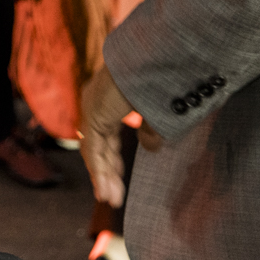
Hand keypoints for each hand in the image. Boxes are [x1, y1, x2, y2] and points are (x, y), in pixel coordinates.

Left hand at [80, 66, 159, 207]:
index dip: (113, 160)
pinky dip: (99, 171)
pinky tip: (105, 192)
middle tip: (114, 197)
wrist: (162, 57)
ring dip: (103, 177)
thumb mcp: (160, 111)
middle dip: (108, 173)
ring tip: (111, 201)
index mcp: (110, 100)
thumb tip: (150, 147)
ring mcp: (93, 107)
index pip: (106, 136)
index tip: (118, 181)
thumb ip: (152, 129)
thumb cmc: (166, 77)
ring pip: (94, 150)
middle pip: (99, 146)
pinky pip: (93, 149)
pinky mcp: (94, 114)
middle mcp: (97, 103)